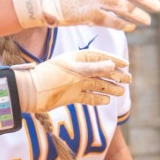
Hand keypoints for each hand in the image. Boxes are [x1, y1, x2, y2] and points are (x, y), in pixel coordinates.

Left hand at [11, 49, 130, 111]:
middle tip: (129, 79)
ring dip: (109, 88)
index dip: (113, 60)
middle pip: (101, 71)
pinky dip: (97, 99)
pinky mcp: (71, 96)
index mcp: (78, 59)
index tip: (125, 64)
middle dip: (115, 75)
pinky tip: (107, 101)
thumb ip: (93, 68)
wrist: (30, 93)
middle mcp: (78, 70)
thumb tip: (112, 65)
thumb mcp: (72, 70)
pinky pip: (88, 97)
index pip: (99, 57)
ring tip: (122, 92)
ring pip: (96, 85)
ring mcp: (75, 83)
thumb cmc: (50, 76)